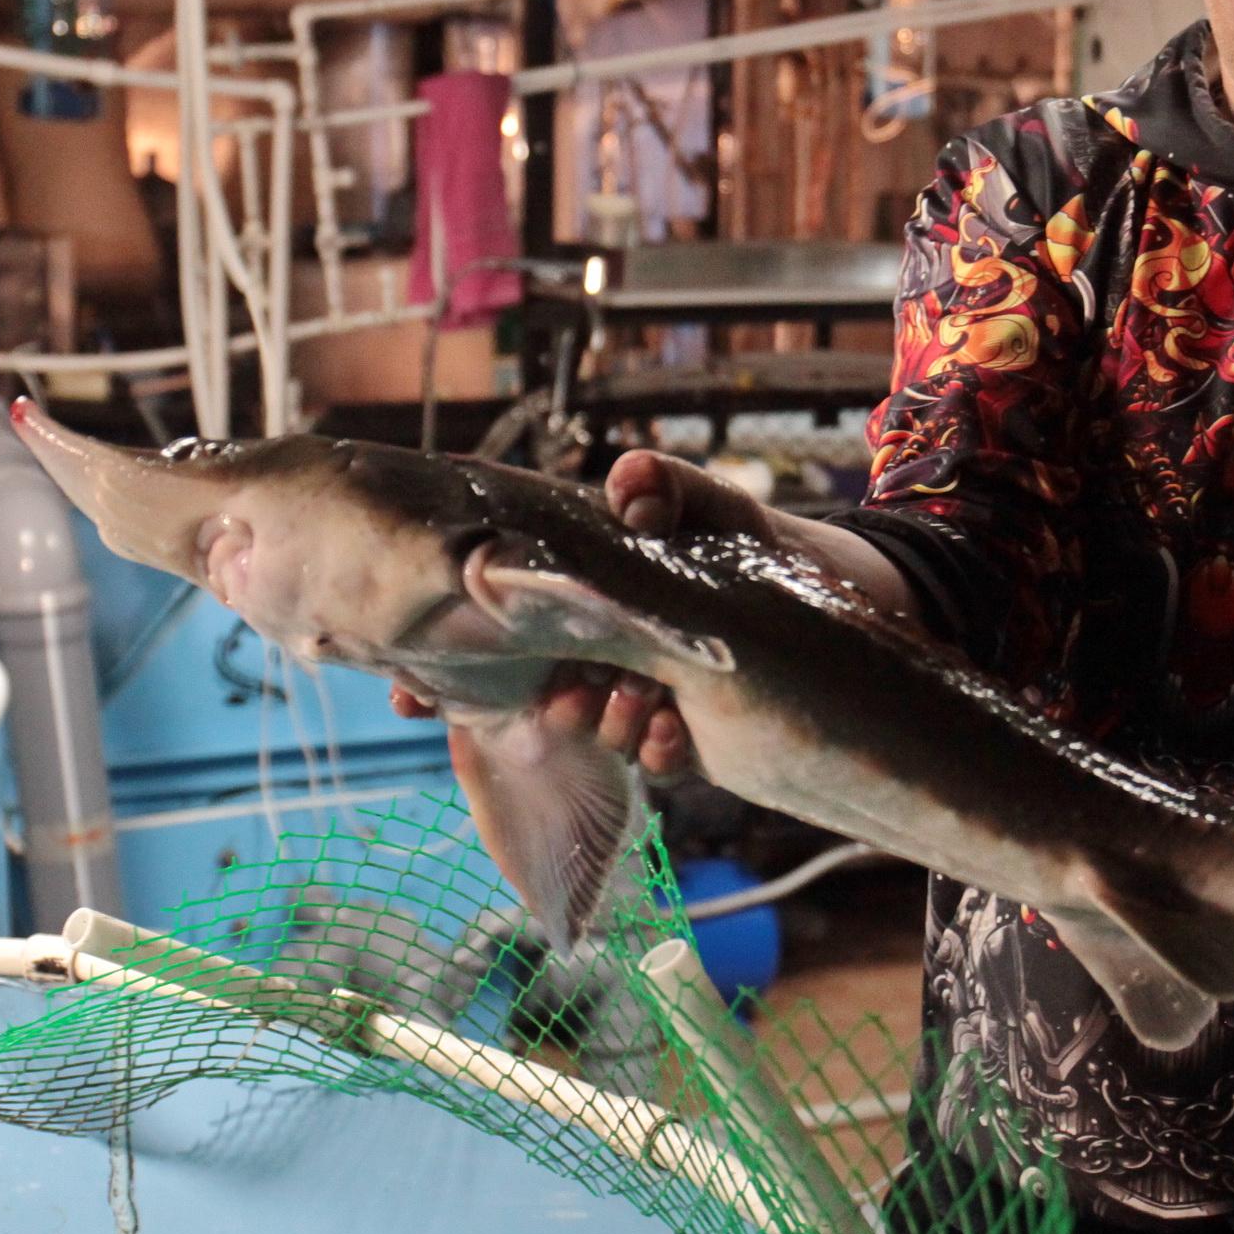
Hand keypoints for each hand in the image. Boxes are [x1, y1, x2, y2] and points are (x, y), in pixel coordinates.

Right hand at [386, 449, 754, 774]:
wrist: (823, 600)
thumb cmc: (748, 541)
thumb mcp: (709, 504)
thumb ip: (667, 487)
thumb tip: (630, 480)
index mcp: (584, 586)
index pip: (495, 613)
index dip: (449, 645)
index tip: (409, 681)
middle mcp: (598, 640)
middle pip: (521, 680)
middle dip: (492, 703)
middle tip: (507, 702)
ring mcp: (636, 689)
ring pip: (588, 721)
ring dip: (596, 721)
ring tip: (625, 705)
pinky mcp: (681, 731)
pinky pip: (653, 753)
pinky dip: (658, 748)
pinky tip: (675, 736)